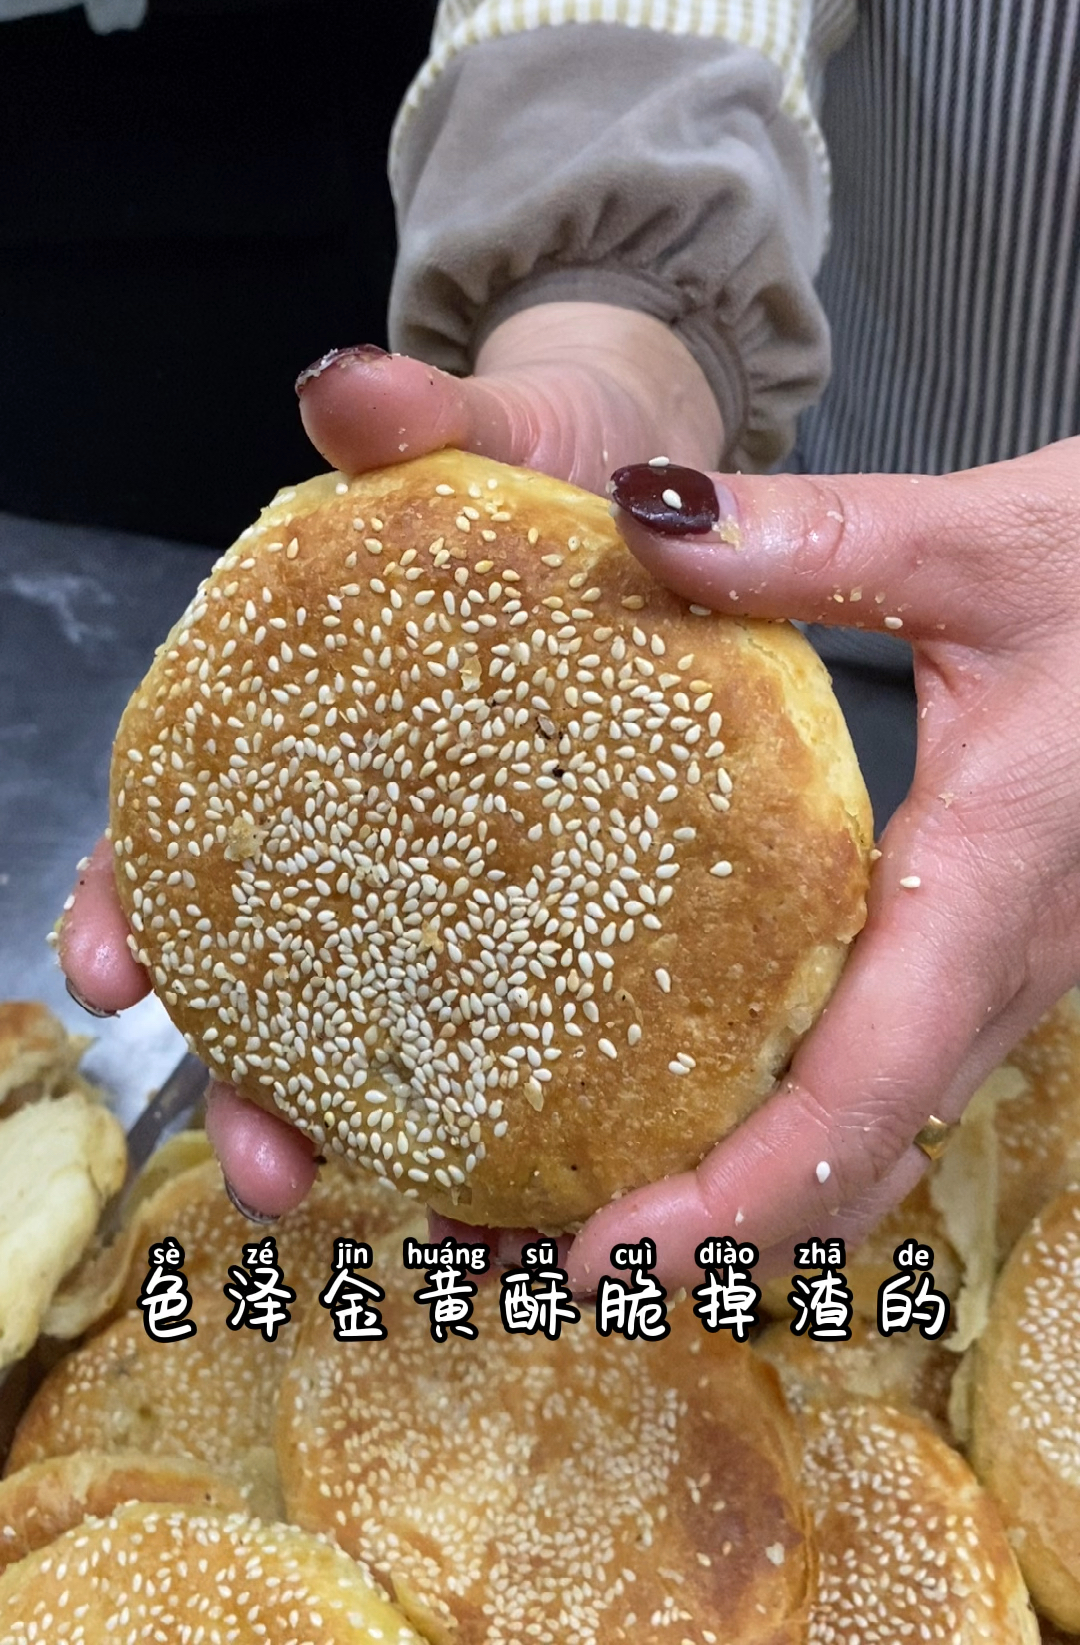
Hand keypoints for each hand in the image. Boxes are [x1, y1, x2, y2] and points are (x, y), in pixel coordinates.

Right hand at [59, 304, 722, 1221]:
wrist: (661, 476)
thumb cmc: (548, 457)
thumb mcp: (486, 426)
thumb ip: (413, 415)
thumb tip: (339, 383)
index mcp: (308, 708)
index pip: (186, 815)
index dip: (134, 897)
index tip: (108, 978)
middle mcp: (368, 805)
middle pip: (276, 960)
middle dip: (251, 1074)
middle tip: (268, 1167)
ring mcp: (464, 859)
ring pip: (394, 1017)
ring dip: (385, 1125)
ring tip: (418, 1214)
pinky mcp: (573, 887)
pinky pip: (533, 1006)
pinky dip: (520, 1092)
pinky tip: (546, 1163)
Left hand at [562, 438, 1079, 1293]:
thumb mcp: (985, 544)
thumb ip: (821, 540)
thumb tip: (647, 522)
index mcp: (992, 884)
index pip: (865, 1091)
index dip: (737, 1196)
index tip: (608, 1253)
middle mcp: (1001, 960)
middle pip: (853, 1156)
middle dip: (709, 1233)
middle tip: (535, 1252)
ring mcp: (1001, 966)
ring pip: (875, 1136)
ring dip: (744, 1198)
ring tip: (583, 1209)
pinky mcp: (986, 944)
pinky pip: (888, 1079)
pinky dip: (787, 1131)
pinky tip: (691, 1100)